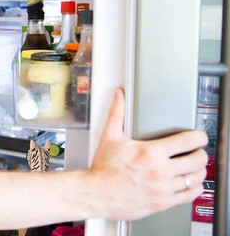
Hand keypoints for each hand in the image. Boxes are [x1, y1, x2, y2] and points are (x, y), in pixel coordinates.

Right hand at [90, 88, 207, 220]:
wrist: (97, 193)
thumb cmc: (104, 168)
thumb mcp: (110, 136)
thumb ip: (117, 113)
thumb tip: (119, 95)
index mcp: (150, 152)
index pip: (189, 141)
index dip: (199, 137)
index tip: (199, 137)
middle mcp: (160, 170)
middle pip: (198, 160)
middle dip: (200, 153)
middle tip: (196, 152)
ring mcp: (163, 188)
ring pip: (196, 178)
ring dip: (198, 171)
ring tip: (194, 167)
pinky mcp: (163, 202)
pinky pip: (190, 195)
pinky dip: (195, 188)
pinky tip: (190, 183)